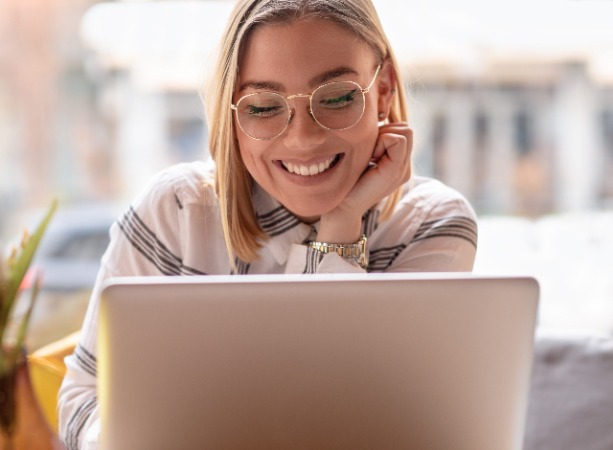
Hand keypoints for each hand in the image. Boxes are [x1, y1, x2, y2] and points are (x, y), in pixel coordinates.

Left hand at [317, 122, 412, 242]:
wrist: (341, 206)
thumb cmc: (346, 181)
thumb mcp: (364, 156)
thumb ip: (376, 142)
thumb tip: (377, 119)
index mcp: (398, 164)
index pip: (403, 130)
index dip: (385, 131)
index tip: (369, 150)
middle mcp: (405, 167)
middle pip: (407, 128)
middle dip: (386, 132)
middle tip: (369, 152)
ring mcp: (403, 170)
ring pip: (406, 131)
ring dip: (384, 136)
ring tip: (370, 156)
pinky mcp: (396, 171)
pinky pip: (398, 140)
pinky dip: (382, 141)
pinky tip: (371, 158)